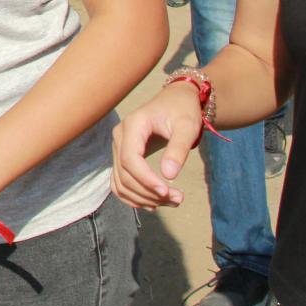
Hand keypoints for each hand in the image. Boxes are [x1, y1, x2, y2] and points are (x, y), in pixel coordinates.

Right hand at [110, 82, 203, 208]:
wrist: (175, 102)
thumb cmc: (182, 111)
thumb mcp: (187, 126)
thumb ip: (178, 149)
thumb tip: (169, 176)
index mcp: (133, 125)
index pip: (130, 159)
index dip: (146, 179)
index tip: (167, 191)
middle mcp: (120, 136)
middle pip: (125, 174)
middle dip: (149, 192)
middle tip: (178, 199)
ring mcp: (118, 147)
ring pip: (121, 182)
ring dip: (143, 198)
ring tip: (172, 201)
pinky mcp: (122, 157)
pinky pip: (120, 182)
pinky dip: (134, 196)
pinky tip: (154, 203)